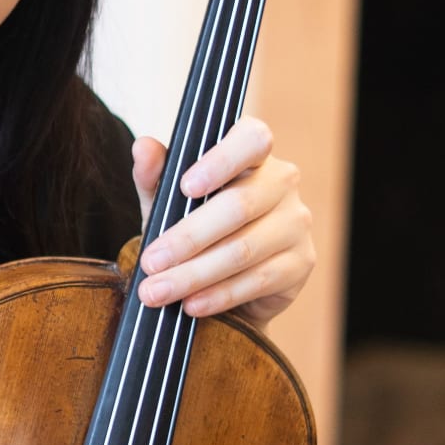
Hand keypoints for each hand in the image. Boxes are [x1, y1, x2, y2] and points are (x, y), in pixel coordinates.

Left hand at [128, 117, 314, 329]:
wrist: (228, 279)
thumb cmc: (198, 226)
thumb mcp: (169, 200)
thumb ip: (155, 175)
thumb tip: (143, 148)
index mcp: (253, 154)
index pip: (252, 140)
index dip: (221, 161)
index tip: (186, 187)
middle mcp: (282, 182)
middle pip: (238, 206)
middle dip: (187, 238)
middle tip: (150, 262)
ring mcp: (296, 223)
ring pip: (243, 249)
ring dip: (194, 275)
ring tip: (158, 291)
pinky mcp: (301, 262)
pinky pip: (257, 280)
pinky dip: (219, 295)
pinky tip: (191, 304)